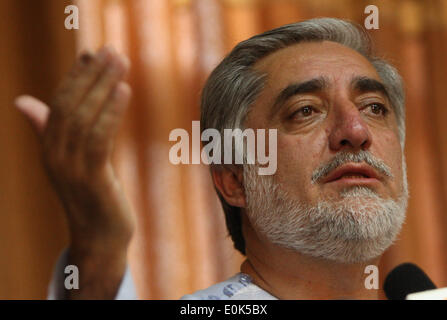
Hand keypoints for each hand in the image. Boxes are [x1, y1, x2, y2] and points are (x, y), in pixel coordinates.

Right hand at [14, 46, 134, 252]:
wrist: (100, 239)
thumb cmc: (90, 195)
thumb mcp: (70, 160)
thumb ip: (49, 129)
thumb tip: (23, 101)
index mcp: (50, 147)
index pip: (60, 103)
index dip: (75, 76)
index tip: (92, 52)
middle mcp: (55, 155)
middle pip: (70, 105)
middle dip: (90, 75)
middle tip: (111, 50)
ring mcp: (71, 168)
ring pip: (84, 117)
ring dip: (103, 86)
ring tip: (120, 61)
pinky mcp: (92, 179)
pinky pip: (100, 138)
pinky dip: (110, 111)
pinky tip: (123, 90)